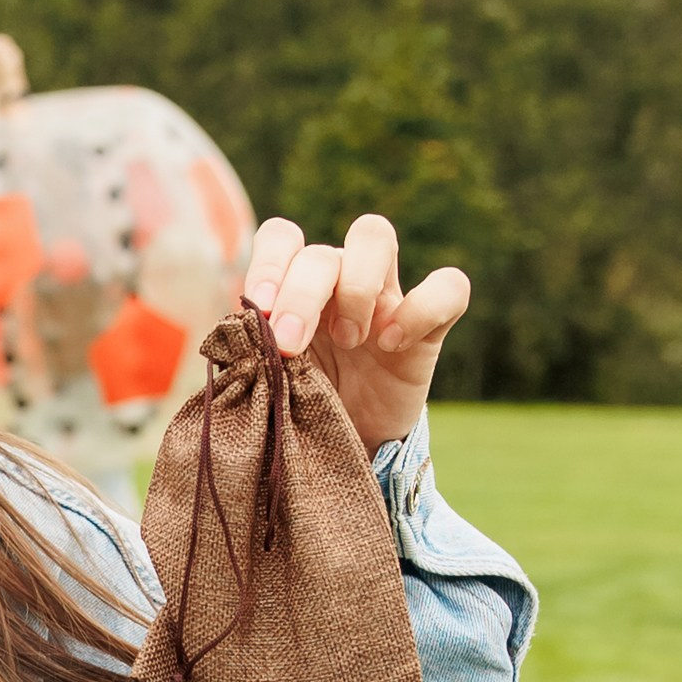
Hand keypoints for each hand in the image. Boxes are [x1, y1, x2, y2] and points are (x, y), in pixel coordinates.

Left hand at [244, 214, 468, 456]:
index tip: (259, 314)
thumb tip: (232, 339)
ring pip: (375, 236)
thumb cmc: (304, 407)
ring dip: (355, 287)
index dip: (268, 264)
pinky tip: (392, 345)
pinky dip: (420, 310)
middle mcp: (338, 280)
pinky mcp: (429, 325)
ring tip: (349, 341)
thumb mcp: (272, 383)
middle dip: (301, 295)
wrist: (352, 445)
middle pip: (322, 249)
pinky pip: (448, 286)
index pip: (280, 237)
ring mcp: (386, 296)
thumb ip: (253, 354)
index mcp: (294, 288)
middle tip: (291, 346)